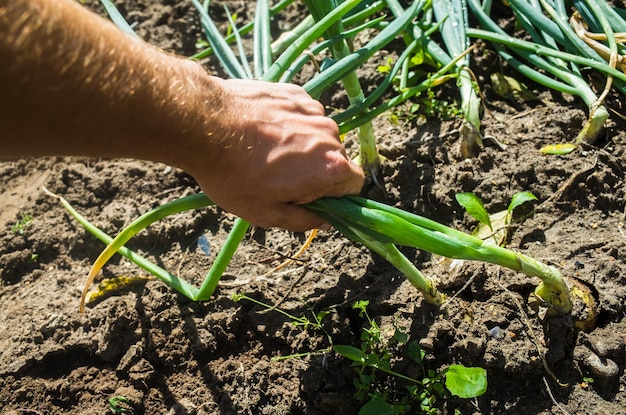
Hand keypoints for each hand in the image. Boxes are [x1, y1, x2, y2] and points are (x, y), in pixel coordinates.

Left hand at [184, 78, 364, 230]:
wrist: (204, 124)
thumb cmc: (235, 175)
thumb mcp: (267, 214)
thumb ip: (304, 221)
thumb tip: (324, 221)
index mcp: (331, 167)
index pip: (355, 185)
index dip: (335, 196)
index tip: (309, 198)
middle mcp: (330, 134)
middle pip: (335, 158)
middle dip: (315, 170)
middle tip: (278, 177)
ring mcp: (312, 109)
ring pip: (317, 135)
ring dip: (301, 145)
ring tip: (265, 151)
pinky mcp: (294, 92)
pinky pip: (301, 114)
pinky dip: (288, 123)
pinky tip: (261, 130)